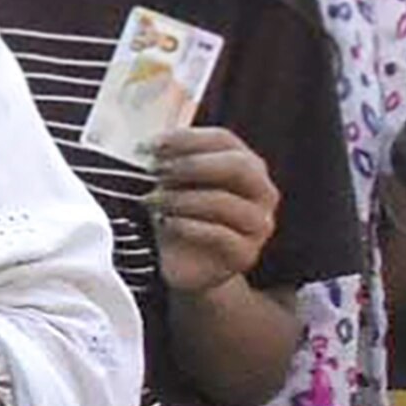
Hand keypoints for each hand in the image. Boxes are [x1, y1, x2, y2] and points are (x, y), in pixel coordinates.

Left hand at [143, 125, 281, 296]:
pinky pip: (221, 236)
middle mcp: (261, 191)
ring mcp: (258, 224)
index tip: (150, 145)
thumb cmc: (178, 215)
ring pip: (226, 202)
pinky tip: (166, 223)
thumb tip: (143, 147)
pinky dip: (189, 226)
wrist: (184, 266)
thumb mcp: (173, 185)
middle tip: (155, 171)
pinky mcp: (245, 254)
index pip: (223, 140)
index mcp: (246, 165)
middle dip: (191, 165)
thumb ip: (168, 163)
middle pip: (237, 166)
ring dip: (183, 198)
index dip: (186, 138)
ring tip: (151, 201)